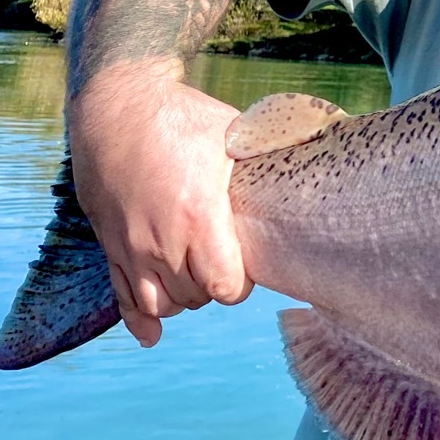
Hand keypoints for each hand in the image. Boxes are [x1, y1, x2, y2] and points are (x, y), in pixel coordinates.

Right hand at [67, 67, 252, 346]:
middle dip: (214, 288)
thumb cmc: (183, 116)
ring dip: (183, 299)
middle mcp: (161, 240)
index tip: (246, 267)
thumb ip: (274, 151)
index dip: (240, 285)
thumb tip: (331, 140)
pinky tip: (152, 335)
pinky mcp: (108, 242)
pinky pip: (120, 295)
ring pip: (160, 303)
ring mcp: (131, 245)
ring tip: (197, 280)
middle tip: (226, 265)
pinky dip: (137, 319)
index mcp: (198, 217)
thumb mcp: (235, 132)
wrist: (117, 104)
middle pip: (195, 297)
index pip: (224, 286)